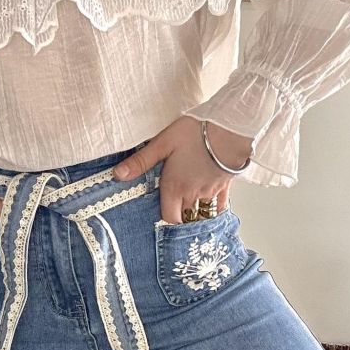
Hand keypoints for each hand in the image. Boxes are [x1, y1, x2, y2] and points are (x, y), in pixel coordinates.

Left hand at [112, 116, 253, 223]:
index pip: (168, 218)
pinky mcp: (225, 186)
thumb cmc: (196, 133)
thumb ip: (141, 161)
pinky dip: (214, 210)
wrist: (231, 129)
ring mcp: (210, 192)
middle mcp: (192, 195)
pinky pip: (220, 206)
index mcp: (175, 188)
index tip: (161, 215)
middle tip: (174, 213)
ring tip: (189, 210)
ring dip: (195, 215)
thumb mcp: (163, 143)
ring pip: (202, 214)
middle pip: (185, 219)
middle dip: (179, 219)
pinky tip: (210, 207)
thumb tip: (118, 175)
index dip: (164, 220)